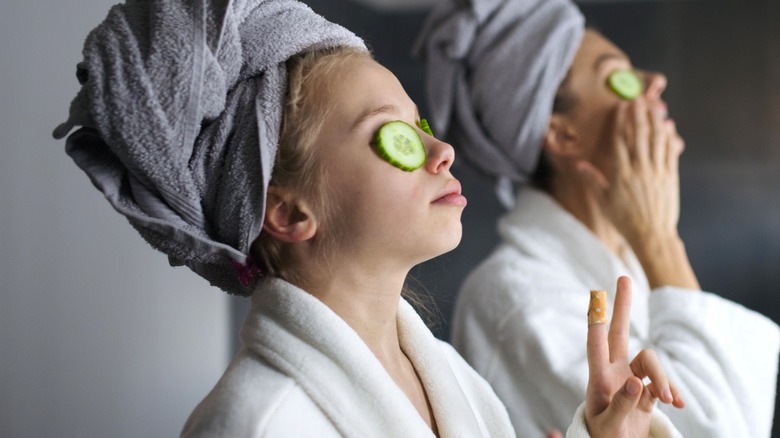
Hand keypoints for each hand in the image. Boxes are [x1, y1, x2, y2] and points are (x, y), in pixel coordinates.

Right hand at [578, 98, 682, 246]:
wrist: (651, 235)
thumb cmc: (624, 220)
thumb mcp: (602, 200)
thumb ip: (591, 179)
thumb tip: (577, 164)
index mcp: (621, 174)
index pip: (620, 141)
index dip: (621, 122)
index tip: (621, 107)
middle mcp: (639, 169)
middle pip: (639, 135)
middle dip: (639, 114)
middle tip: (639, 99)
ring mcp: (657, 171)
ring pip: (657, 139)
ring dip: (655, 120)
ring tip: (654, 106)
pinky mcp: (670, 176)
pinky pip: (670, 151)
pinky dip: (669, 137)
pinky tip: (668, 126)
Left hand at [584, 276, 684, 437]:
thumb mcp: (610, 425)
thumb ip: (622, 404)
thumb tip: (635, 381)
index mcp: (599, 378)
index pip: (596, 344)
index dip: (595, 320)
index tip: (595, 296)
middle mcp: (614, 372)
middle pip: (620, 333)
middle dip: (624, 307)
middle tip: (623, 277)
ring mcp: (631, 378)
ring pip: (651, 362)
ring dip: (663, 377)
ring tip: (668, 400)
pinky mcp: (646, 390)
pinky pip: (662, 382)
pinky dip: (671, 390)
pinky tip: (677, 404)